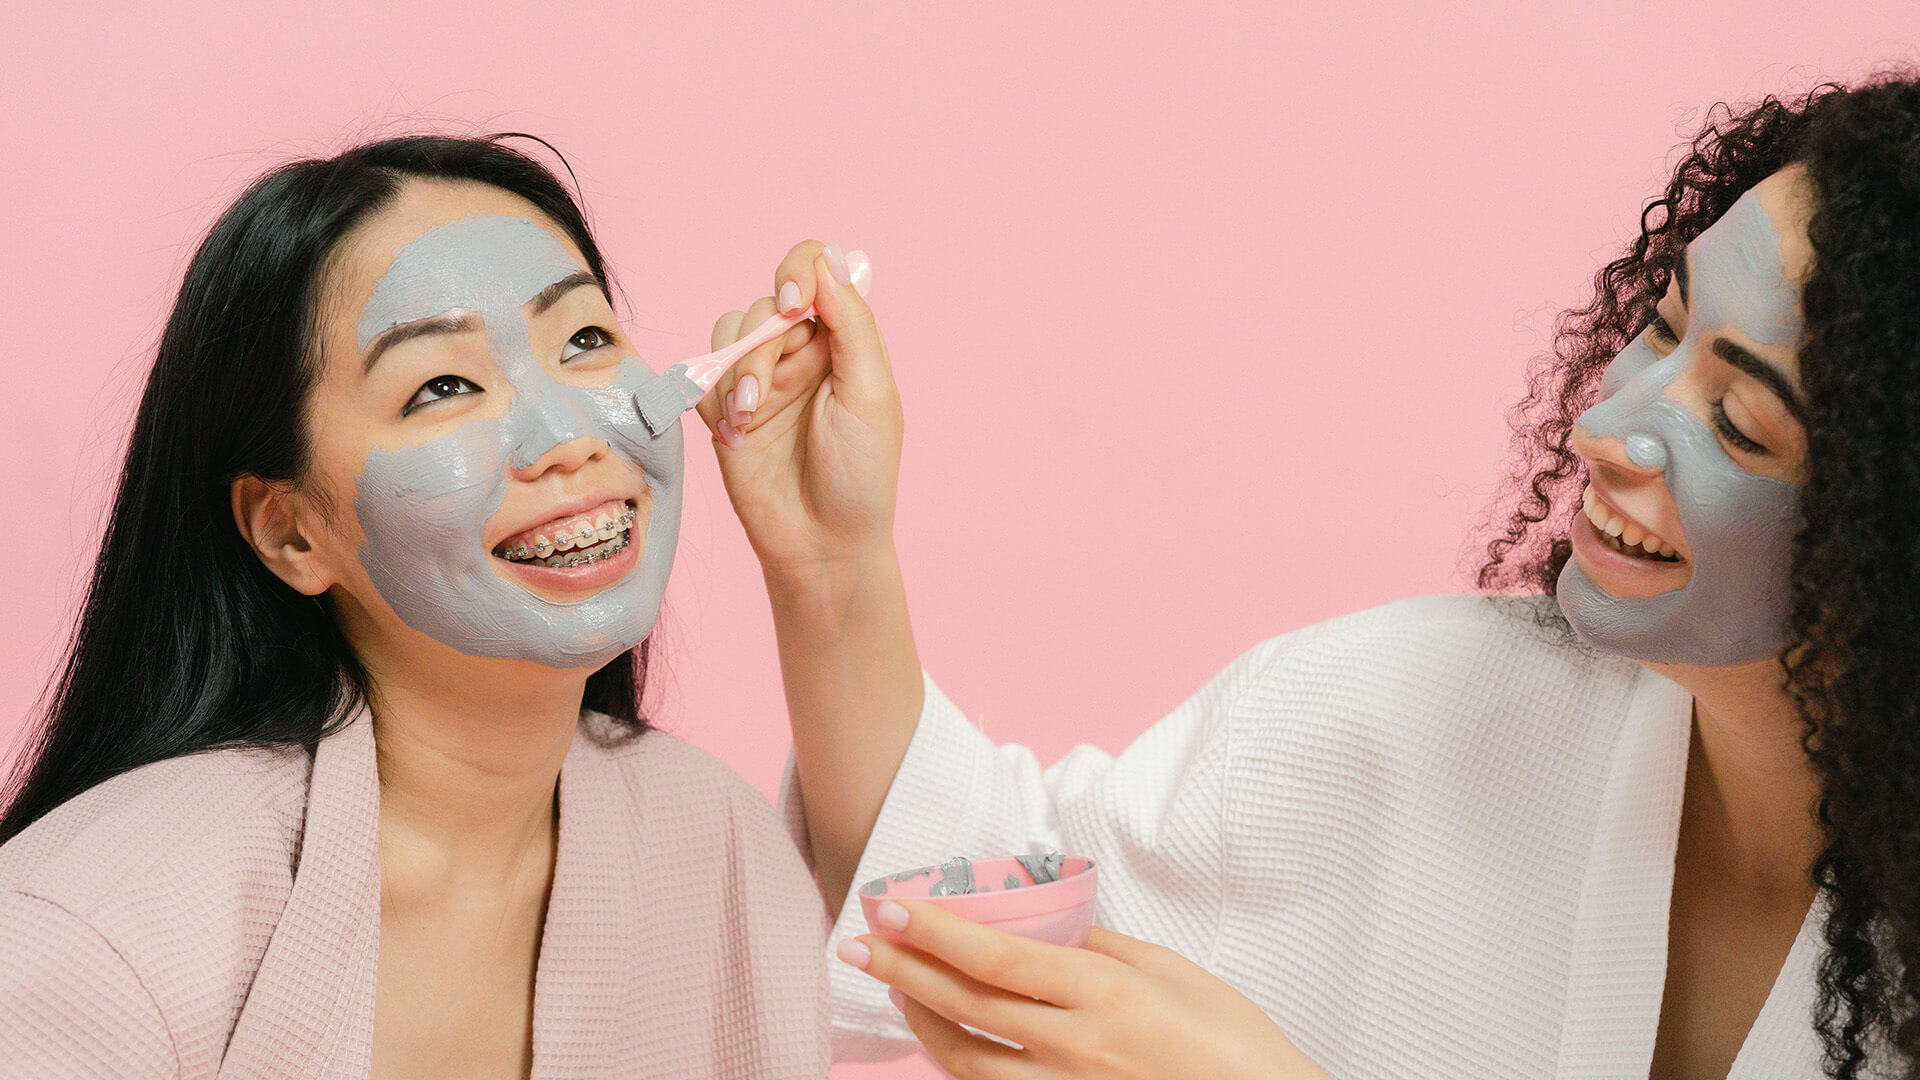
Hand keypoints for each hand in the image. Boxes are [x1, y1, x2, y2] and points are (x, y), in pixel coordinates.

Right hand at [696, 240, 902, 581]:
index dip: (798, 271)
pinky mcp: (727, 408)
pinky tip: (737, 432)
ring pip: (728, 333)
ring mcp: (763, 379)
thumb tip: (829, 259)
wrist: (821, 543)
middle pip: (765, 304)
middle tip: (767, 391)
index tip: (794, 301)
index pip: (815, 271)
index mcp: (844, 341)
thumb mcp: (871, 394)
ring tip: (750, 416)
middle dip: (762, 344)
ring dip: (736, 371)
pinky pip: (704, 373)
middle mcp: (803, 353)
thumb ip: (852, 324)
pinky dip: (714, 396)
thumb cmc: (861, 474)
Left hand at [838, 900, 1330, 1079]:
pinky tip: (940, 1040)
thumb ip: (1104, 945)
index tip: (890, 908)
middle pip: (964, 1005)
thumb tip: (1052, 925)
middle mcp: (1074, 1044)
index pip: (994, 956)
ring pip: (965, 1059)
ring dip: (918, 1020)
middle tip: (858, 944)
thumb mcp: (1174, 970)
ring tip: (892, 988)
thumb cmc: (1232, 1041)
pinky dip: (957, 1063)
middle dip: (902, 971)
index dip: (933, 931)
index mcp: (1102, 991)